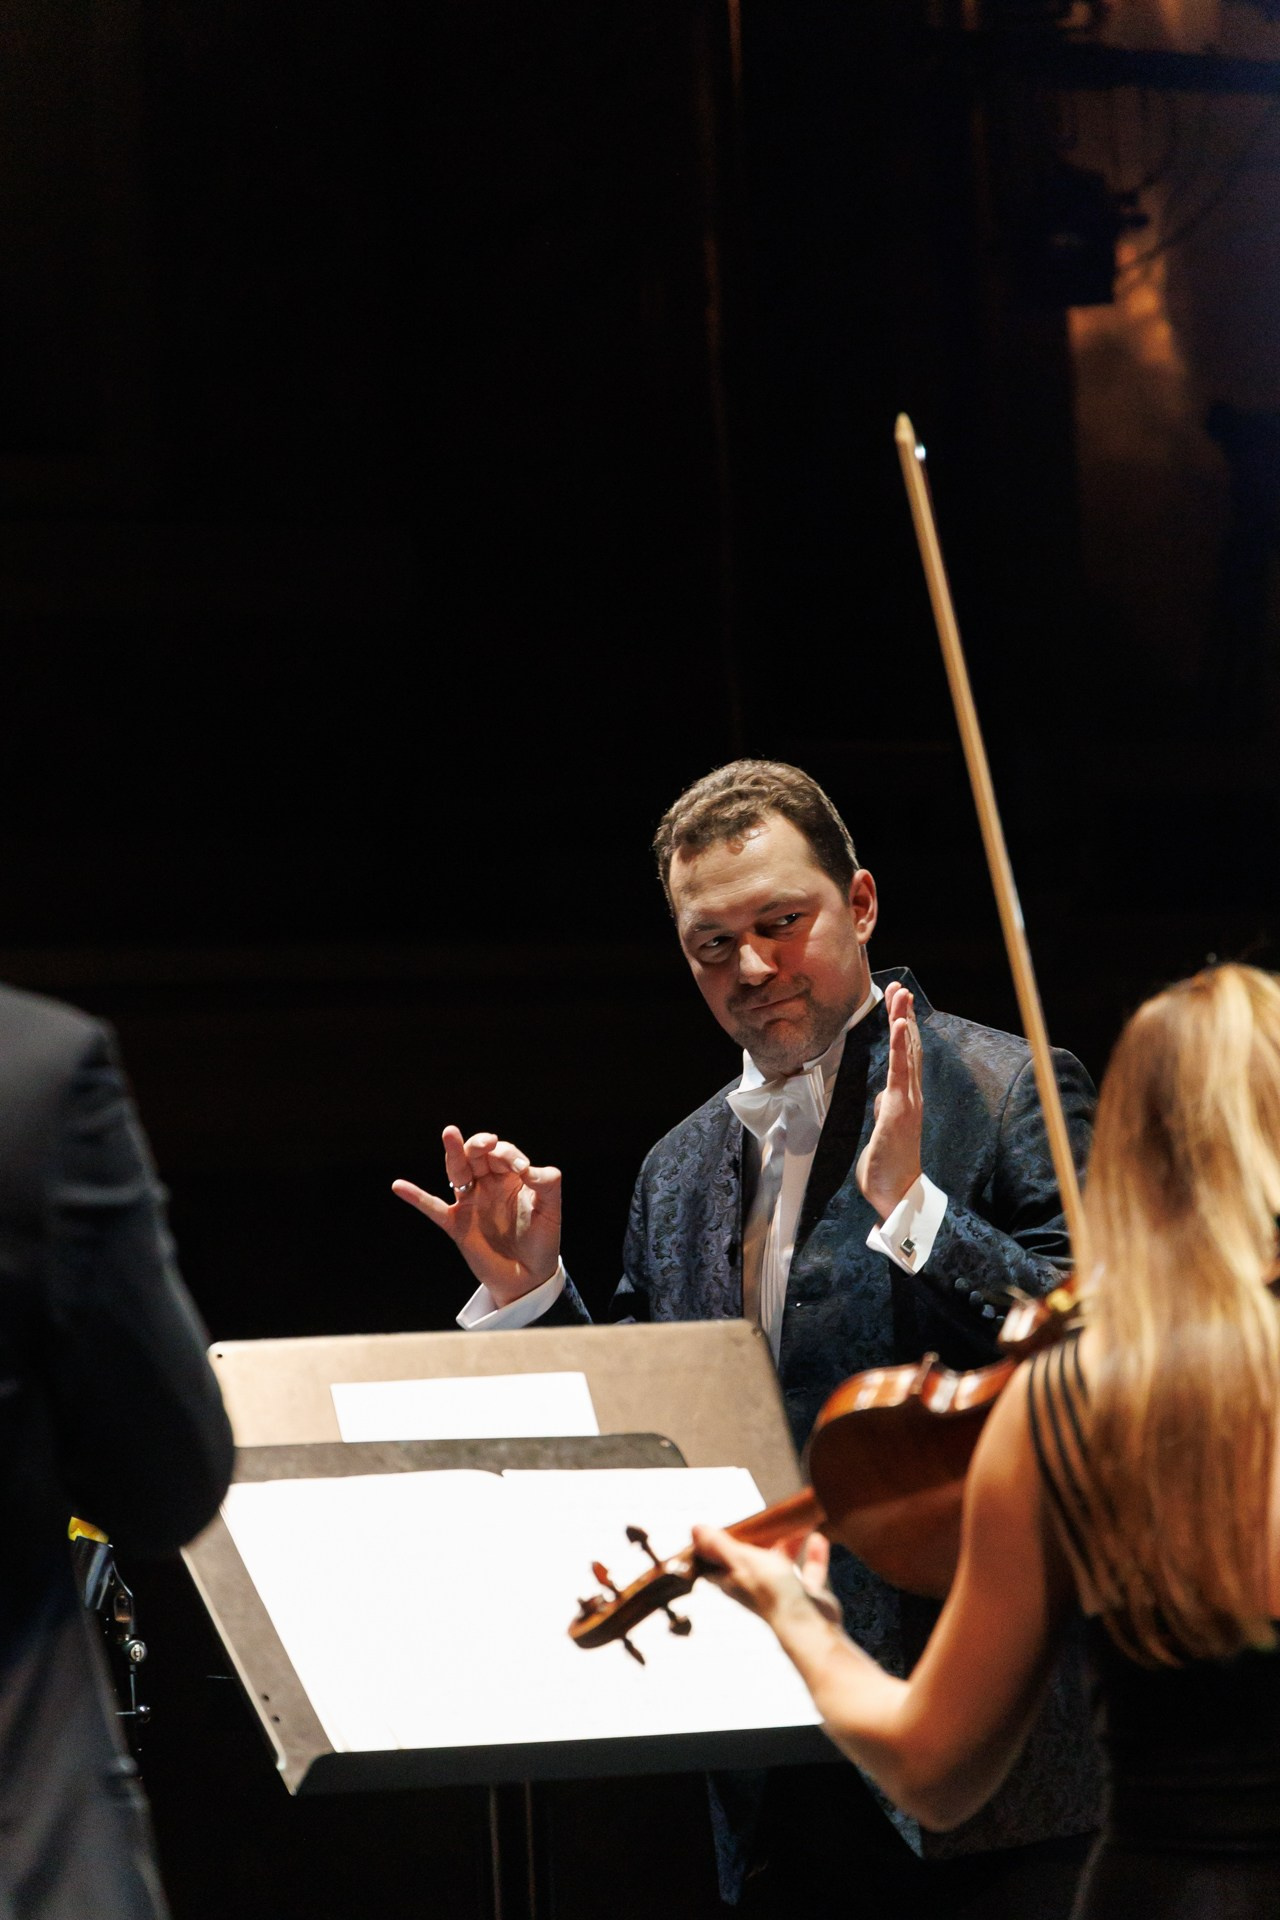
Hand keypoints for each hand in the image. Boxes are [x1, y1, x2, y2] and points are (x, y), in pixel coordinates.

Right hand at [392, 1126, 561, 1306]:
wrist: (529, 1278)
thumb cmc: (542, 1241)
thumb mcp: (551, 1211)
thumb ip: (547, 1184)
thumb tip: (528, 1168)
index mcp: (511, 1177)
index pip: (503, 1154)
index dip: (510, 1155)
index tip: (522, 1169)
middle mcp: (488, 1184)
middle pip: (476, 1155)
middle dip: (480, 1144)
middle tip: (487, 1143)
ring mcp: (470, 1203)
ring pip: (457, 1172)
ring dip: (453, 1153)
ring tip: (450, 1132)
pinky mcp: (457, 1225)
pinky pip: (433, 1208)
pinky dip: (416, 1197)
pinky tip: (399, 1186)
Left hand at [691, 1525, 836, 1625]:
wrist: (809, 1622)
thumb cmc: (772, 1592)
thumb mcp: (741, 1560)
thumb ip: (719, 1545)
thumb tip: (695, 1529)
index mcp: (734, 1581)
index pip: (715, 1565)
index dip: (714, 1548)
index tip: (717, 1529)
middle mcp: (756, 1587)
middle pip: (750, 1560)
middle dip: (755, 1540)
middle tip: (760, 1519)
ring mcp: (781, 1591)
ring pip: (781, 1563)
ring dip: (786, 1544)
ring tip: (792, 1524)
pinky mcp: (805, 1594)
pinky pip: (809, 1571)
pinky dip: (813, 1555)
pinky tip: (817, 1538)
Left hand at [856, 981, 922, 1219]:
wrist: (897, 1194)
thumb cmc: (889, 1164)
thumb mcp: (884, 1128)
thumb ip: (887, 1108)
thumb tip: (885, 1095)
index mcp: (906, 1098)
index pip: (905, 1056)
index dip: (902, 1028)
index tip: (897, 1003)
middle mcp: (911, 1095)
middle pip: (909, 1047)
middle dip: (903, 1015)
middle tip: (899, 988)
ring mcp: (908, 1101)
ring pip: (907, 1053)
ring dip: (903, 1021)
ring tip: (901, 996)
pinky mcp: (899, 1109)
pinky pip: (900, 1071)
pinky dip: (900, 1046)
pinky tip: (899, 1025)